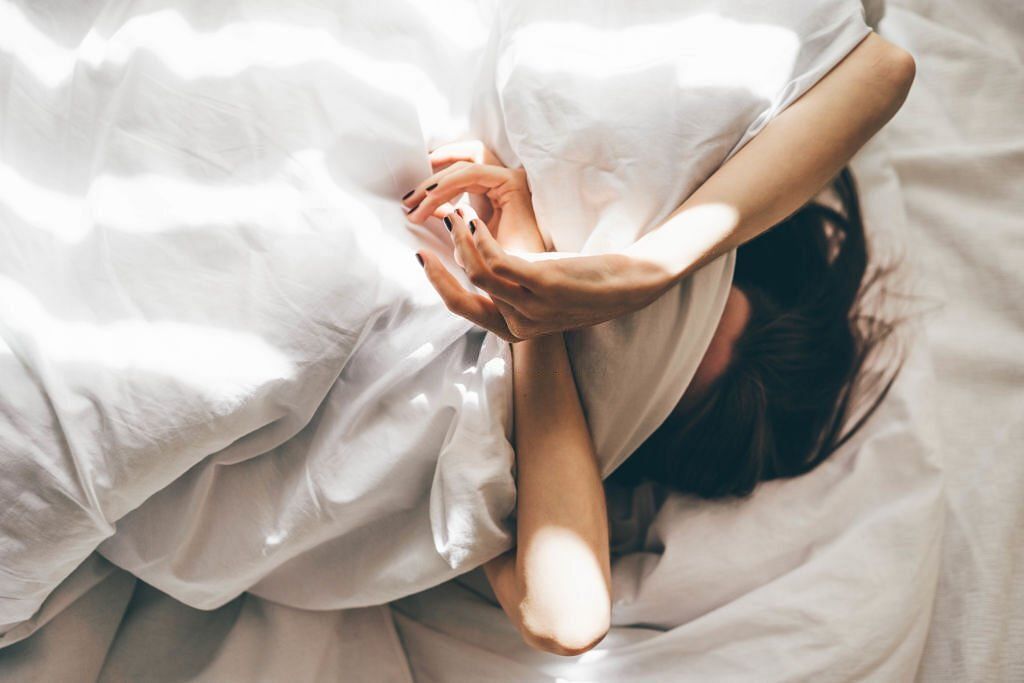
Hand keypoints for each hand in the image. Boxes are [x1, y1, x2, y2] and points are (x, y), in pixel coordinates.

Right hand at [408, 145, 674, 340]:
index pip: (464, 310)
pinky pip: (498, 262)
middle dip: (438, 268)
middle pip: (462, 300)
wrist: (639, 281)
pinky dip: (479, 238)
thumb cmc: (592, 283)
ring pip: (477, 275)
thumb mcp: (545, 291)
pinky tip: (475, 217)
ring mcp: (534, 307)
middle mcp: (523, 325)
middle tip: (426, 235)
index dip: (439, 282)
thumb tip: (481, 263)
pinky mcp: (547, 284)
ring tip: (455, 214)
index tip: (424, 255)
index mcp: (518, 330)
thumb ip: (513, 287)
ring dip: (461, 242)